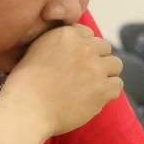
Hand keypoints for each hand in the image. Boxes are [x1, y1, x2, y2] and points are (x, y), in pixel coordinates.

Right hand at [0, 24, 122, 136]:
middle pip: (105, 47)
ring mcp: (95, 68)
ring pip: (115, 65)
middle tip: (84, 76)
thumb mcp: (37, 49)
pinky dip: (109, 92)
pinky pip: (117, 85)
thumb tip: (80, 43)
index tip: (75, 62)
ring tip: (91, 87)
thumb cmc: (26, 85)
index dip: (83, 49)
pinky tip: (95, 98)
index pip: (88, 34)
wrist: (26, 109)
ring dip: (106, 75)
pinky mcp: (102, 89)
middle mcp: (84, 47)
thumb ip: (59, 43)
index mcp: (66, 34)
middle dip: (97, 60)